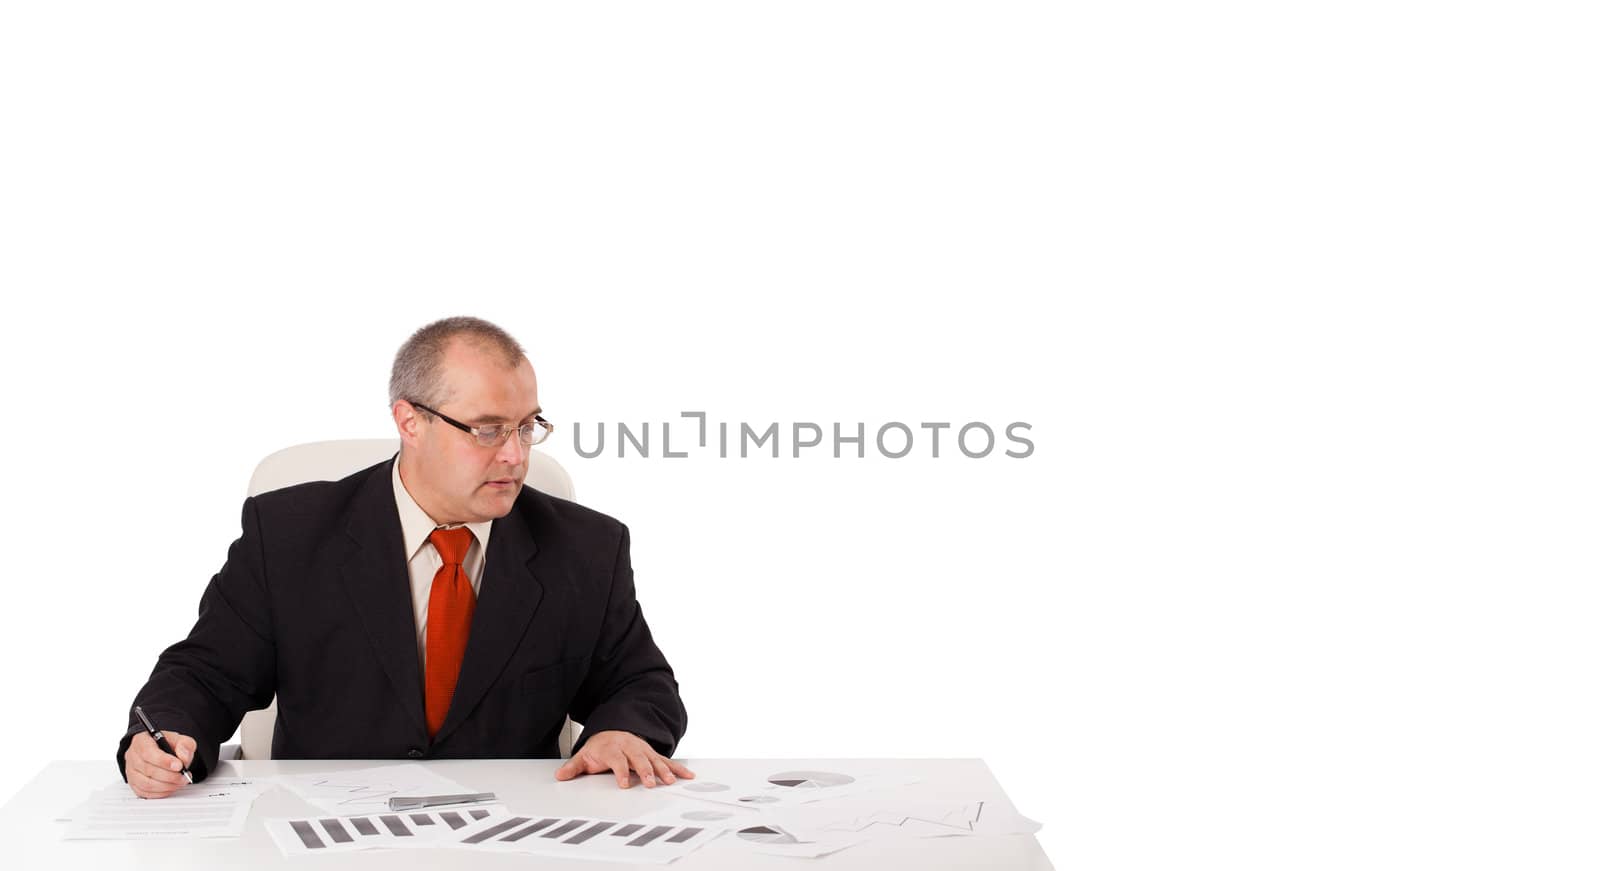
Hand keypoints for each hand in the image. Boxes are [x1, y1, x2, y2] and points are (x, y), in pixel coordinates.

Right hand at [124, 730, 195, 798]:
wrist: (162, 752)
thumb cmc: (167, 745)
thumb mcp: (180, 739)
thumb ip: (185, 745)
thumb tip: (183, 757)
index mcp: (141, 741)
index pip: (148, 753)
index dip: (164, 761)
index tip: (179, 766)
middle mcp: (133, 756)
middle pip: (148, 770)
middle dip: (170, 776)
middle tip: (184, 776)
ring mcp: (131, 772)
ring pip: (146, 784)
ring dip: (167, 786)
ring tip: (180, 782)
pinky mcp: (134, 784)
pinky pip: (145, 793)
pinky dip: (161, 793)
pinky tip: (171, 787)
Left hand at [554, 730, 695, 788]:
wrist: (614, 730)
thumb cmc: (601, 747)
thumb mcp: (585, 755)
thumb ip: (574, 767)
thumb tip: (560, 776)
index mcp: (613, 748)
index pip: (617, 760)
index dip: (621, 772)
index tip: (623, 784)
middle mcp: (630, 747)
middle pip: (639, 759)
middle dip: (646, 771)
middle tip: (651, 783)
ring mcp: (643, 750)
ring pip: (655, 759)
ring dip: (663, 770)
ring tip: (670, 781)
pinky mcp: (653, 754)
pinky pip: (667, 761)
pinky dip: (677, 768)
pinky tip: (687, 776)